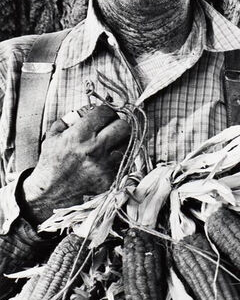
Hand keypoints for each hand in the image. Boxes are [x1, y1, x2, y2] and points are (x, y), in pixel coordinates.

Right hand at [20, 103, 130, 223]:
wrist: (50, 191)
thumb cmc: (52, 161)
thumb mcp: (54, 134)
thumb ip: (72, 117)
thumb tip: (91, 107)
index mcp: (79, 136)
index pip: (106, 113)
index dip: (106, 111)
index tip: (103, 115)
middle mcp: (94, 150)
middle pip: (124, 126)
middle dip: (118, 123)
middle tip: (111, 127)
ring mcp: (104, 166)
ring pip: (128, 143)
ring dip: (120, 141)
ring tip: (109, 143)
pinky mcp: (110, 179)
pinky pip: (123, 161)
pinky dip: (117, 157)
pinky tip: (106, 159)